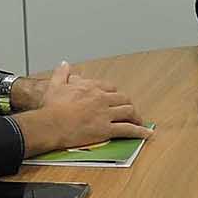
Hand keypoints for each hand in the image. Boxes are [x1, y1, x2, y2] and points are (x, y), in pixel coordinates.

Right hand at [19, 62, 148, 153]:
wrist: (51, 124)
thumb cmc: (51, 108)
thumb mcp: (55, 85)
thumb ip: (62, 73)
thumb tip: (65, 64)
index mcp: (91, 87)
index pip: (110, 87)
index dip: (115, 94)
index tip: (115, 99)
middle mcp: (102, 98)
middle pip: (123, 98)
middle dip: (128, 104)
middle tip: (130, 111)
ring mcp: (106, 114)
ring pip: (128, 111)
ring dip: (135, 116)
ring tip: (138, 121)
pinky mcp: (107, 129)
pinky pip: (128, 129)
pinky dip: (139, 131)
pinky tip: (146, 133)